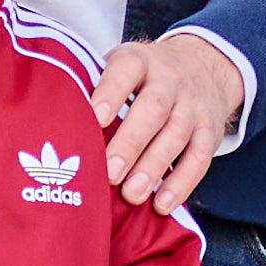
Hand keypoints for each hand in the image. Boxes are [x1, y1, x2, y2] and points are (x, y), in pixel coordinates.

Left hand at [90, 31, 252, 212]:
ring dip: (153, 168)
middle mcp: (169, 80)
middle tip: (109, 173)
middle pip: (153, 109)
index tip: (96, 119)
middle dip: (130, 142)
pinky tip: (162, 204)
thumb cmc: (144, 78)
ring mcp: (192, 105)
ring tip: (131, 195)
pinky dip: (181, 184)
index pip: (125, 71)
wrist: (203, 66)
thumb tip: (55, 128)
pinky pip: (200, 158)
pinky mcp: (210, 131)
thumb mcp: (122, 67)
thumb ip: (95, 88)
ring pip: (176, 135)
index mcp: (139, 61)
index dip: (111, 93)